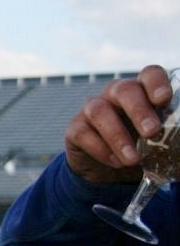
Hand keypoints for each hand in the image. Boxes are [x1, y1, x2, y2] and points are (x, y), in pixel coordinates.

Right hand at [65, 64, 173, 184]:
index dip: (156, 83)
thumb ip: (171, 134)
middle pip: (125, 90)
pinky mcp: (75, 129)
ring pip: (99, 111)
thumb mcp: (160, 138)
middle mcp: (116, 94)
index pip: (149, 74)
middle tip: (151, 131)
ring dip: (117, 136)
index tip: (164, 99)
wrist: (107, 170)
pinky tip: (115, 162)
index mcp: (143, 91)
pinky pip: (83, 133)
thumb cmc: (140, 147)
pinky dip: (100, 149)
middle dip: (139, 110)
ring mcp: (93, 109)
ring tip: (133, 159)